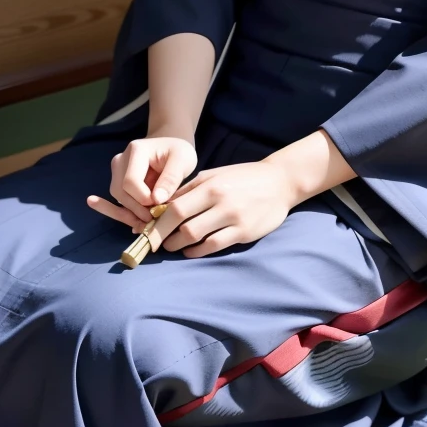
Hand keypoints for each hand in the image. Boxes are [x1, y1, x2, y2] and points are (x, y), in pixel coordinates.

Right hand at [86, 131, 197, 230]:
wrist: (171, 148)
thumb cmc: (178, 153)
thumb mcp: (183, 160)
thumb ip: (171, 178)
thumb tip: (156, 200)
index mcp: (136, 150)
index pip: (130, 181)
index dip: (143, 199)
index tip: (160, 206)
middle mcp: (121, 160)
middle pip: (120, 192)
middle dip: (137, 209)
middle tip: (157, 219)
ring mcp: (117, 171)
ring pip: (118, 199)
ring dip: (133, 213)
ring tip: (152, 220)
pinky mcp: (118, 182)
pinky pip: (118, 201)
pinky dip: (127, 214)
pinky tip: (134, 224)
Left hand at [153, 160, 292, 257]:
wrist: (280, 182)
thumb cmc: (243, 177)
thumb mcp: (215, 175)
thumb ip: (190, 189)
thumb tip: (163, 205)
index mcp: (210, 185)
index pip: (175, 207)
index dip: (157, 221)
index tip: (145, 229)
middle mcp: (220, 201)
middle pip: (181, 224)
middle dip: (162, 237)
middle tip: (153, 243)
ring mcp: (233, 218)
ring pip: (196, 238)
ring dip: (178, 246)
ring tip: (171, 246)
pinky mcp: (244, 233)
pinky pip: (213, 246)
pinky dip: (197, 251)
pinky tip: (190, 251)